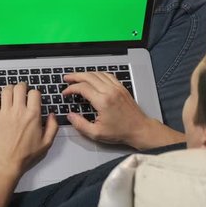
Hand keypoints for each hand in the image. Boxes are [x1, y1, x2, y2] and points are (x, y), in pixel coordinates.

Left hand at [0, 83, 58, 176]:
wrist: (6, 164)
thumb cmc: (25, 156)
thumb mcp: (46, 143)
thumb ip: (53, 127)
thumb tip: (52, 115)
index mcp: (33, 116)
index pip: (34, 93)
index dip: (35, 93)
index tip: (33, 97)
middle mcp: (19, 111)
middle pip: (20, 88)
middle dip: (22, 86)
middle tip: (22, 90)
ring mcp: (5, 113)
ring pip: (7, 90)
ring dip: (10, 87)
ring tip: (11, 91)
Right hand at [63, 72, 183, 149]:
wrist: (139, 129)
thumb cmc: (121, 132)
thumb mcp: (96, 133)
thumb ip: (80, 124)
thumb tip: (70, 116)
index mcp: (102, 101)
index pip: (82, 88)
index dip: (71, 89)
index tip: (65, 93)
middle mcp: (110, 91)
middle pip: (89, 76)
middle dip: (75, 76)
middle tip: (67, 78)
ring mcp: (117, 88)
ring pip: (98, 74)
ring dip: (86, 74)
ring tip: (77, 77)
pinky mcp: (122, 88)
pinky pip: (108, 75)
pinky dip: (98, 74)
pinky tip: (93, 77)